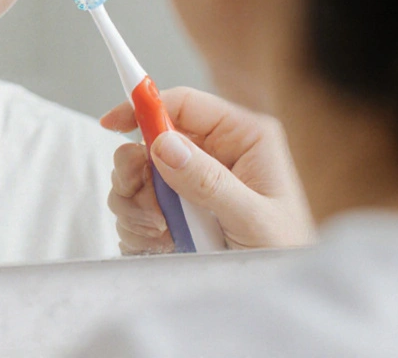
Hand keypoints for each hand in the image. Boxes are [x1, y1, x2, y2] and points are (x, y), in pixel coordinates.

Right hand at [101, 87, 314, 253]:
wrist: (283, 293)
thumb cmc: (286, 253)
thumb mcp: (253, 218)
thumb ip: (208, 181)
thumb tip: (164, 144)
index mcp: (242, 138)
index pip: (184, 105)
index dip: (144, 107)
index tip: (111, 123)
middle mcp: (214, 154)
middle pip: (148, 141)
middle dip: (137, 174)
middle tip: (148, 206)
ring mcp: (191, 182)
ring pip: (136, 176)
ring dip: (138, 207)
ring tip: (163, 233)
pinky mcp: (176, 209)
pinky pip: (135, 206)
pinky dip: (138, 227)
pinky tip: (162, 244)